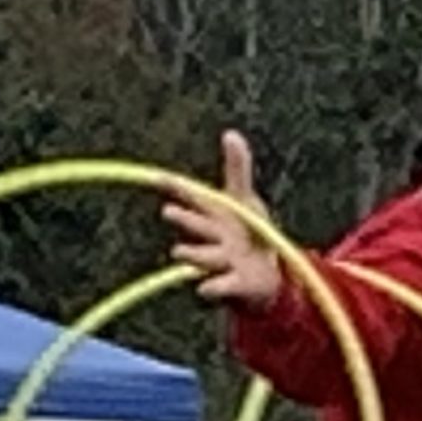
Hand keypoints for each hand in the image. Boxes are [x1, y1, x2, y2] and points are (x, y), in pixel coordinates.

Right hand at [162, 129, 284, 313]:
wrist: (264, 275)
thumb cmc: (249, 233)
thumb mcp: (244, 199)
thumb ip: (237, 168)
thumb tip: (231, 132)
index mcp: (214, 215)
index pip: (193, 198)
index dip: (176, 188)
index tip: (157, 177)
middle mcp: (213, 238)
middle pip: (197, 227)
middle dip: (184, 219)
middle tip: (168, 211)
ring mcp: (223, 262)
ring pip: (205, 257)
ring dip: (193, 253)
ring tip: (180, 251)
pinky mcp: (235, 284)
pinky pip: (223, 286)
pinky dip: (214, 287)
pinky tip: (205, 288)